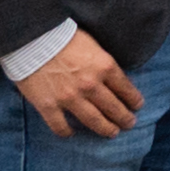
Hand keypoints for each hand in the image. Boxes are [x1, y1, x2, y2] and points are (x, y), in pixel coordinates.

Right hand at [14, 27, 138, 138]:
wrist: (32, 38)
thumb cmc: (64, 37)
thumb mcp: (94, 45)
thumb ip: (103, 64)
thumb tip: (113, 78)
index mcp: (104, 67)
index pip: (126, 89)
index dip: (134, 100)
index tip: (137, 106)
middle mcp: (90, 85)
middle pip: (113, 107)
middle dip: (124, 118)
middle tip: (130, 124)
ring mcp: (69, 98)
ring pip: (93, 120)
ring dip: (105, 129)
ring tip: (112, 133)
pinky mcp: (48, 106)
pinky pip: (60, 126)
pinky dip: (66, 132)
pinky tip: (71, 134)